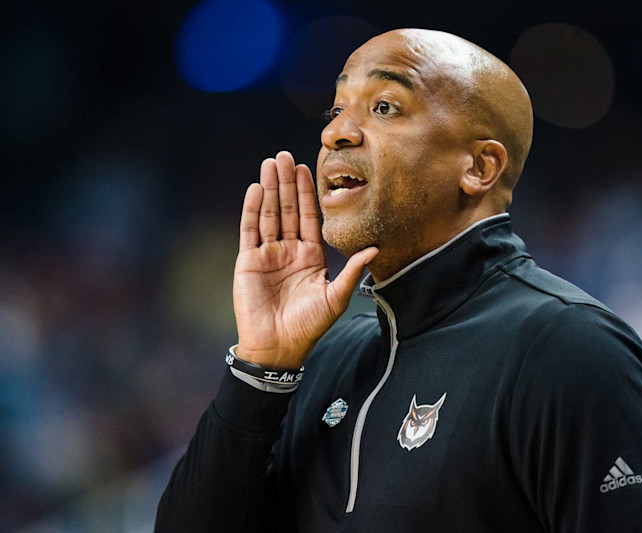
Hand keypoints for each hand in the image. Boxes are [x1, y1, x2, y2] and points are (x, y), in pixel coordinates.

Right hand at [233, 151, 377, 368]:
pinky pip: (249, 230)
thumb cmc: (308, 326)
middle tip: (285, 155)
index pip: (308, 217)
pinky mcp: (247, 261)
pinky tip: (254, 188)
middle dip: (286, 182)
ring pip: (268, 214)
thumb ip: (352, 271)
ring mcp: (267, 254)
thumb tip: (375, 248)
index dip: (306, 193)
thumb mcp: (335, 297)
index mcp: (310, 256)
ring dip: (268, 188)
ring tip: (270, 163)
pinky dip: (251, 209)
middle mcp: (288, 250)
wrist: (278, 348)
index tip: (308, 168)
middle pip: (286, 209)